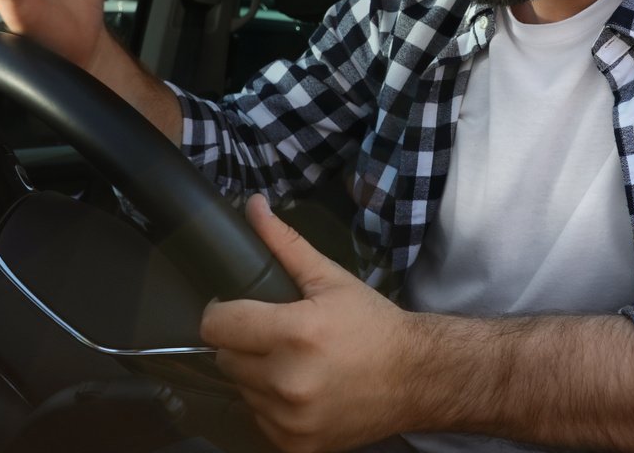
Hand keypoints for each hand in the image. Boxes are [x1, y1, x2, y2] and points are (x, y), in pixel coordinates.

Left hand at [201, 196, 415, 452]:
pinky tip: (299, 389)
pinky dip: (271, 405)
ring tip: (291, 362)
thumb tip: (252, 205)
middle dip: (243, 342)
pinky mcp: (294, 445)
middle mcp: (288, 381)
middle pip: (225, 358)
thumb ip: (285, 243)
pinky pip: (258, 419)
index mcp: (295, 333)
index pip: (217, 326)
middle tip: (274, 334)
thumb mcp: (331, 279)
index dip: (221, 313)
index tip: (237, 309)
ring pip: (240, 390)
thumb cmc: (373, 324)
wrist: (415, 378)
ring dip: (256, 374)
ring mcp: (290, 419)